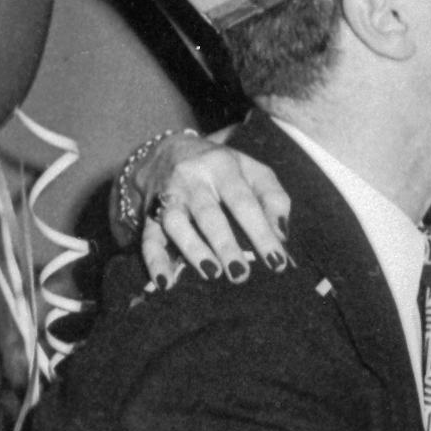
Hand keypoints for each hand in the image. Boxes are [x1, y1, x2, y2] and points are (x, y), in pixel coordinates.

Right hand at [140, 137, 293, 286]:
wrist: (169, 148)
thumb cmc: (224, 168)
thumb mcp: (254, 170)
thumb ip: (273, 199)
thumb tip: (281, 235)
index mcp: (221, 166)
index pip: (243, 202)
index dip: (260, 232)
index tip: (277, 262)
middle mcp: (191, 179)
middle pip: (207, 213)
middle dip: (225, 245)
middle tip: (241, 273)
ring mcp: (167, 196)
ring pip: (175, 223)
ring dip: (192, 250)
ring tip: (212, 273)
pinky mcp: (149, 212)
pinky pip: (148, 237)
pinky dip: (155, 261)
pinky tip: (166, 283)